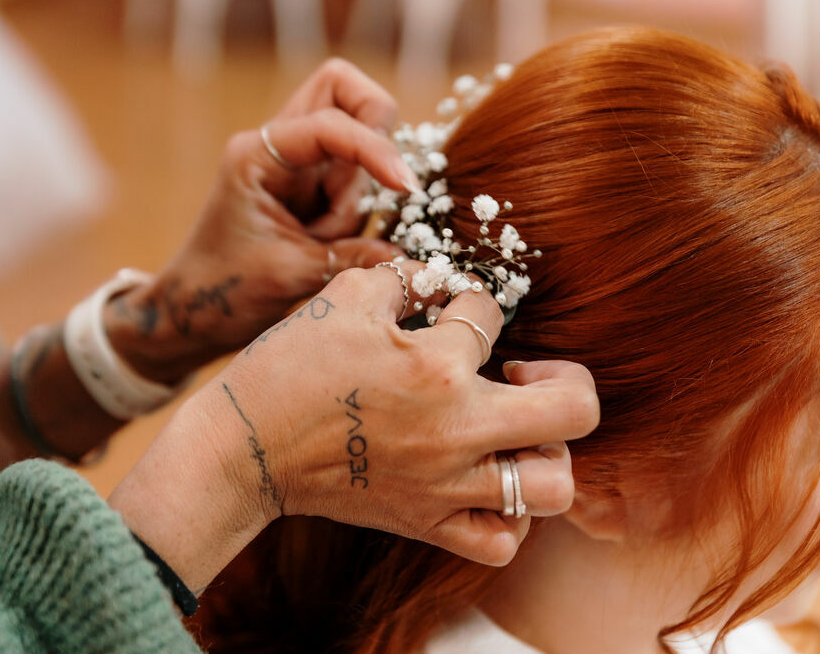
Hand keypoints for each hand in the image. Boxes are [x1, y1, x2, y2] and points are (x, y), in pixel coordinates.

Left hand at [105, 59, 418, 382]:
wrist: (195, 313)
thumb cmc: (227, 292)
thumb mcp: (291, 277)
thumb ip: (353, 259)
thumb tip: (413, 261)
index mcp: (258, 155)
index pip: (331, 123)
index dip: (376, 150)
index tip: (406, 189)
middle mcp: (277, 146)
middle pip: (344, 91)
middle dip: (375, 130)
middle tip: (380, 186)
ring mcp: (297, 163)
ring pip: (358, 137)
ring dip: (360, 191)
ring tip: (326, 243)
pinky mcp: (312, 187)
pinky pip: (355, 178)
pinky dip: (359, 206)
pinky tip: (331, 242)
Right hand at [109, 264, 599, 592]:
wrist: (244, 450)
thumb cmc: (288, 370)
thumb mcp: (343, 299)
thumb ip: (405, 278)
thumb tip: (443, 279)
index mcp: (436, 367)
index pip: (490, 316)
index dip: (472, 302)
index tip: (448, 310)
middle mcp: (456, 430)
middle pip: (575, 409)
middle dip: (566, 379)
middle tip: (527, 375)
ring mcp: (446, 486)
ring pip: (553, 486)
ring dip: (547, 453)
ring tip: (515, 434)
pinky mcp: (427, 525)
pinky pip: (501, 542)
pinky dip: (509, 516)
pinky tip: (487, 483)